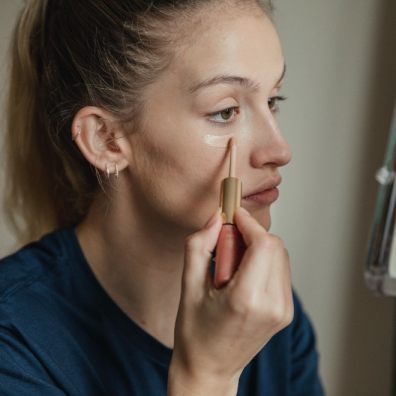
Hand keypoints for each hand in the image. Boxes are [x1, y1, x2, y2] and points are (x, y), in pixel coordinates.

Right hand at [168, 207, 293, 394]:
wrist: (209, 369)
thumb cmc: (195, 332)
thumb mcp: (188, 286)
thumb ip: (200, 245)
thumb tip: (216, 218)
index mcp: (246, 300)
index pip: (264, 244)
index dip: (249, 223)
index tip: (233, 215)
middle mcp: (272, 305)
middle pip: (275, 246)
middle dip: (251, 235)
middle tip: (226, 247)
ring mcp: (283, 310)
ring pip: (280, 256)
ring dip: (257, 249)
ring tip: (232, 267)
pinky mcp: (285, 312)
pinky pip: (280, 271)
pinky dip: (263, 262)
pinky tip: (242, 276)